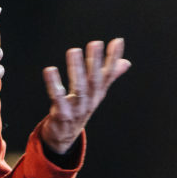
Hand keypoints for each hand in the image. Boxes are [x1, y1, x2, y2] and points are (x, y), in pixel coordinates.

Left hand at [40, 38, 130, 153]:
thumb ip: (110, 76)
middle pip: (95, 80)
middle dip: (95, 62)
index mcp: (98, 93)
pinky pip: (58, 99)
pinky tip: (50, 70)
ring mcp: (77, 109)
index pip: (108, 74)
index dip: (113, 59)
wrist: (64, 136)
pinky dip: (54, 85)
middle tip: (95, 43)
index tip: (118, 41)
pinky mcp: (62, 115)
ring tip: (74, 51)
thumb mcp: (95, 93)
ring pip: (79, 88)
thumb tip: (126, 62)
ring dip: (77, 69)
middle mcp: (90, 100)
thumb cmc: (80, 108)